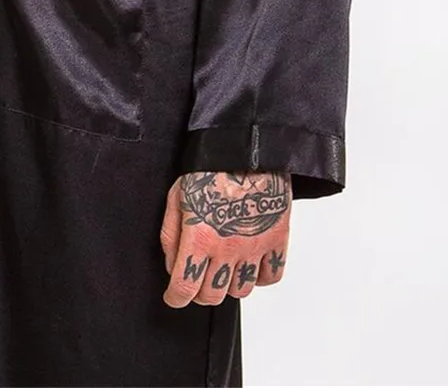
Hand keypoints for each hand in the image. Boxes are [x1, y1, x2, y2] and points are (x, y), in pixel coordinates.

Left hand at [160, 170, 290, 306]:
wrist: (245, 150)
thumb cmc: (208, 169)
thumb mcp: (176, 197)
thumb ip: (171, 236)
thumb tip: (172, 265)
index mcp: (199, 237)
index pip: (185, 287)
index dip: (175, 298)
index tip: (174, 297)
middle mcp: (227, 248)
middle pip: (212, 295)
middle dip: (199, 292)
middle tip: (196, 278)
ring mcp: (254, 247)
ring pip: (240, 291)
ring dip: (228, 284)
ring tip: (222, 266)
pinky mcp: (276, 241)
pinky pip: (270, 277)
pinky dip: (258, 277)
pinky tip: (248, 263)